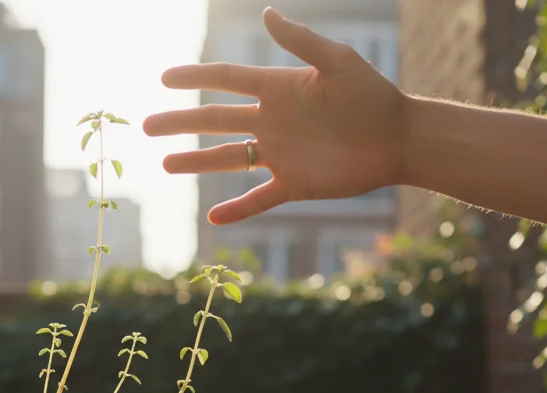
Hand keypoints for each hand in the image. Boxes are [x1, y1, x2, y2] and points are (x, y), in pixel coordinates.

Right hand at [143, 7, 409, 224]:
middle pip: (215, 120)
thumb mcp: (338, 62)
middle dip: (180, 122)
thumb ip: (301, 41)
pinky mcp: (294, 183)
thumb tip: (266, 14)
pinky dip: (237, 209)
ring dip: (196, 160)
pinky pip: (258, 198)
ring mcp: (280, 154)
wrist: (401, 138)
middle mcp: (272, 121)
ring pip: (227, 159)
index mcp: (278, 88)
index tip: (164, 78)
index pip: (226, 80)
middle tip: (146, 125)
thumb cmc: (374, 95)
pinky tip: (213, 218)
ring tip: (165, 163)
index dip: (194, 78)